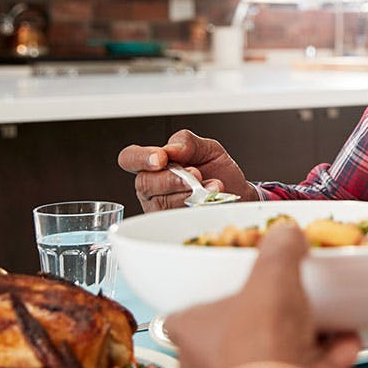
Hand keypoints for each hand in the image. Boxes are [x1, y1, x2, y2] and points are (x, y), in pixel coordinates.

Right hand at [118, 129, 257, 211]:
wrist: (238, 193)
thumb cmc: (218, 171)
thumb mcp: (207, 148)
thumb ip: (187, 142)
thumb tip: (170, 148)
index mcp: (154, 164)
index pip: (129, 158)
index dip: (140, 158)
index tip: (161, 159)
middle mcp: (152, 187)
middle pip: (145, 183)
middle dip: (173, 179)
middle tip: (196, 174)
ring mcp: (160, 207)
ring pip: (162, 202)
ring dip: (190, 193)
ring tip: (212, 185)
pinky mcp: (172, 224)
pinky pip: (178, 217)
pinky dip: (198, 206)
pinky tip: (211, 199)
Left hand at [165, 223, 359, 367]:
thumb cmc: (258, 345)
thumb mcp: (272, 276)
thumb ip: (280, 249)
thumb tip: (286, 233)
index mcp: (192, 331)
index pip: (194, 308)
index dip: (220, 292)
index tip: (247, 280)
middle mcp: (210, 363)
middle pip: (245, 328)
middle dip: (280, 313)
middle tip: (299, 294)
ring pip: (278, 352)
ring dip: (311, 333)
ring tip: (335, 315)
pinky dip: (328, 357)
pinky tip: (347, 342)